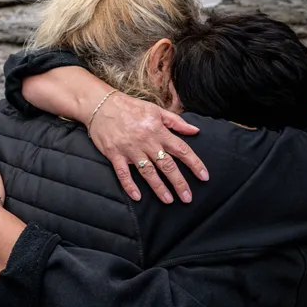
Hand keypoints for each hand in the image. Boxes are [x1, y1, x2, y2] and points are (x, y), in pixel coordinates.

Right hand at [89, 92, 206, 204]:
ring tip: (169, 200)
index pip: (181, 149)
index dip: (194, 164)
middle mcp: (146, 142)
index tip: (204, 176)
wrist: (101, 105)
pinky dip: (130, 186)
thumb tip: (196, 130)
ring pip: (147, 172)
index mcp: (158, 131)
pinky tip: (138, 197)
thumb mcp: (156, 110)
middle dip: (179, 183)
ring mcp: (130, 149)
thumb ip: (176, 122)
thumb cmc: (131, 107)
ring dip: (159, 188)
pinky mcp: (115, 154)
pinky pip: (123, 173)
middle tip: (188, 198)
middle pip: (166, 165)